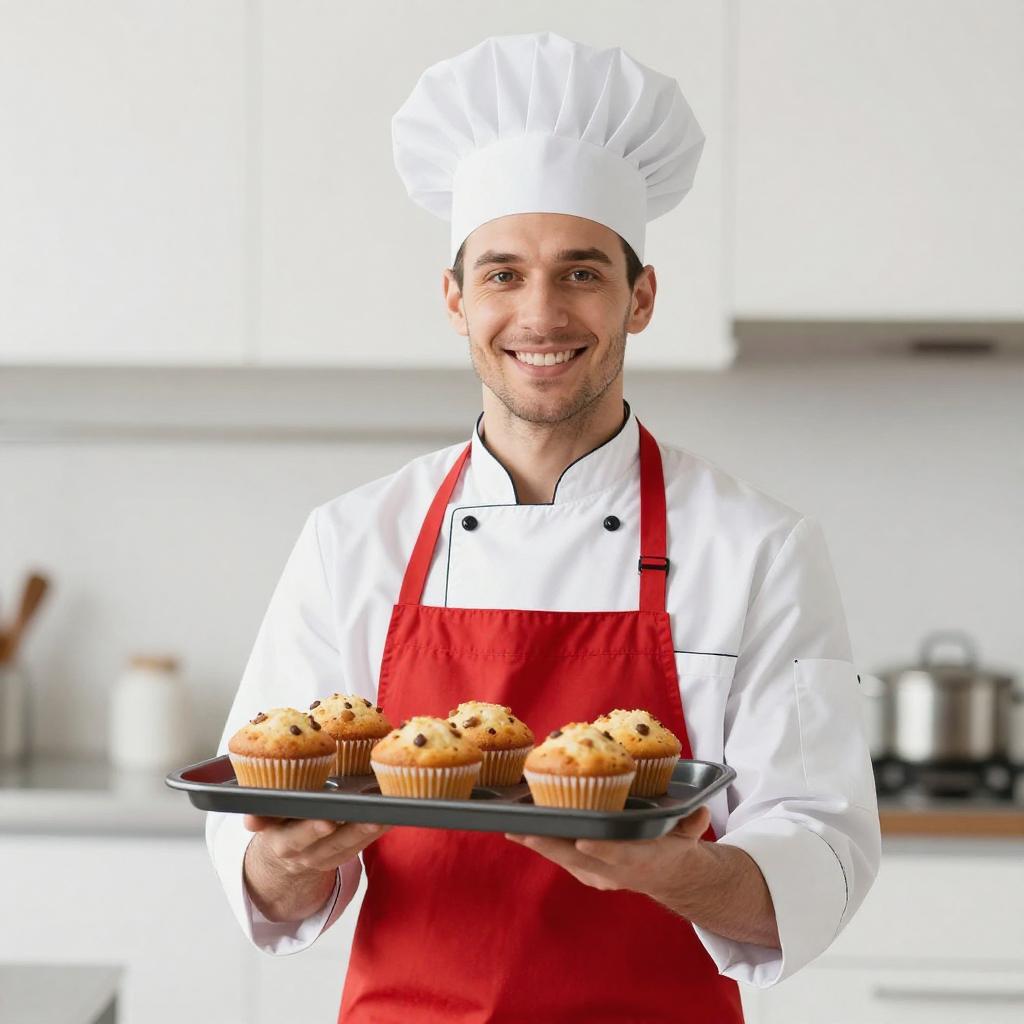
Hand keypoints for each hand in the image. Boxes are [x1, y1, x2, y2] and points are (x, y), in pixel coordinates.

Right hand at [243, 814, 390, 873]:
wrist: (281, 861)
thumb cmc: (277, 825)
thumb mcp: (264, 821)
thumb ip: (260, 816)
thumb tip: (249, 820)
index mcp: (283, 844)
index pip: (296, 838)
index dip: (311, 830)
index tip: (326, 820)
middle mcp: (307, 855)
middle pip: (333, 844)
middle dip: (353, 830)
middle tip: (372, 815)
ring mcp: (328, 858)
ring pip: (352, 845)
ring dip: (372, 829)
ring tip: (389, 811)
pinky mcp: (343, 855)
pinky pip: (363, 844)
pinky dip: (378, 830)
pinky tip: (392, 815)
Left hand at [504, 805, 709, 900]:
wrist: (671, 878)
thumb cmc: (675, 846)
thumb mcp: (689, 835)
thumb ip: (694, 822)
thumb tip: (703, 809)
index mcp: (643, 861)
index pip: (621, 855)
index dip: (601, 849)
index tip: (582, 839)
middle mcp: (616, 871)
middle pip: (580, 859)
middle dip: (551, 845)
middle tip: (524, 832)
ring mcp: (599, 874)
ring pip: (564, 858)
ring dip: (538, 844)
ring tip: (512, 829)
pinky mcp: (586, 871)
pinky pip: (561, 857)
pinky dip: (542, 844)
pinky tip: (520, 831)